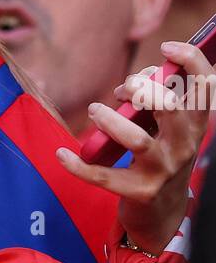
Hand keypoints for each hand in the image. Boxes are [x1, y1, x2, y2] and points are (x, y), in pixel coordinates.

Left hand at [57, 40, 213, 252]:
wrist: (162, 214)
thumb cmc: (160, 161)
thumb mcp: (169, 132)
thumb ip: (158, 106)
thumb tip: (135, 82)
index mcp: (195, 126)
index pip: (205, 87)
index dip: (191, 61)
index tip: (166, 47)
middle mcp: (184, 147)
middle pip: (170, 107)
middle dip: (142, 89)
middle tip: (123, 89)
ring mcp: (163, 171)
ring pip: (137, 140)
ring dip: (110, 120)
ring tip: (96, 110)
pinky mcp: (140, 192)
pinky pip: (104, 176)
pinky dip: (78, 164)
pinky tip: (62, 154)